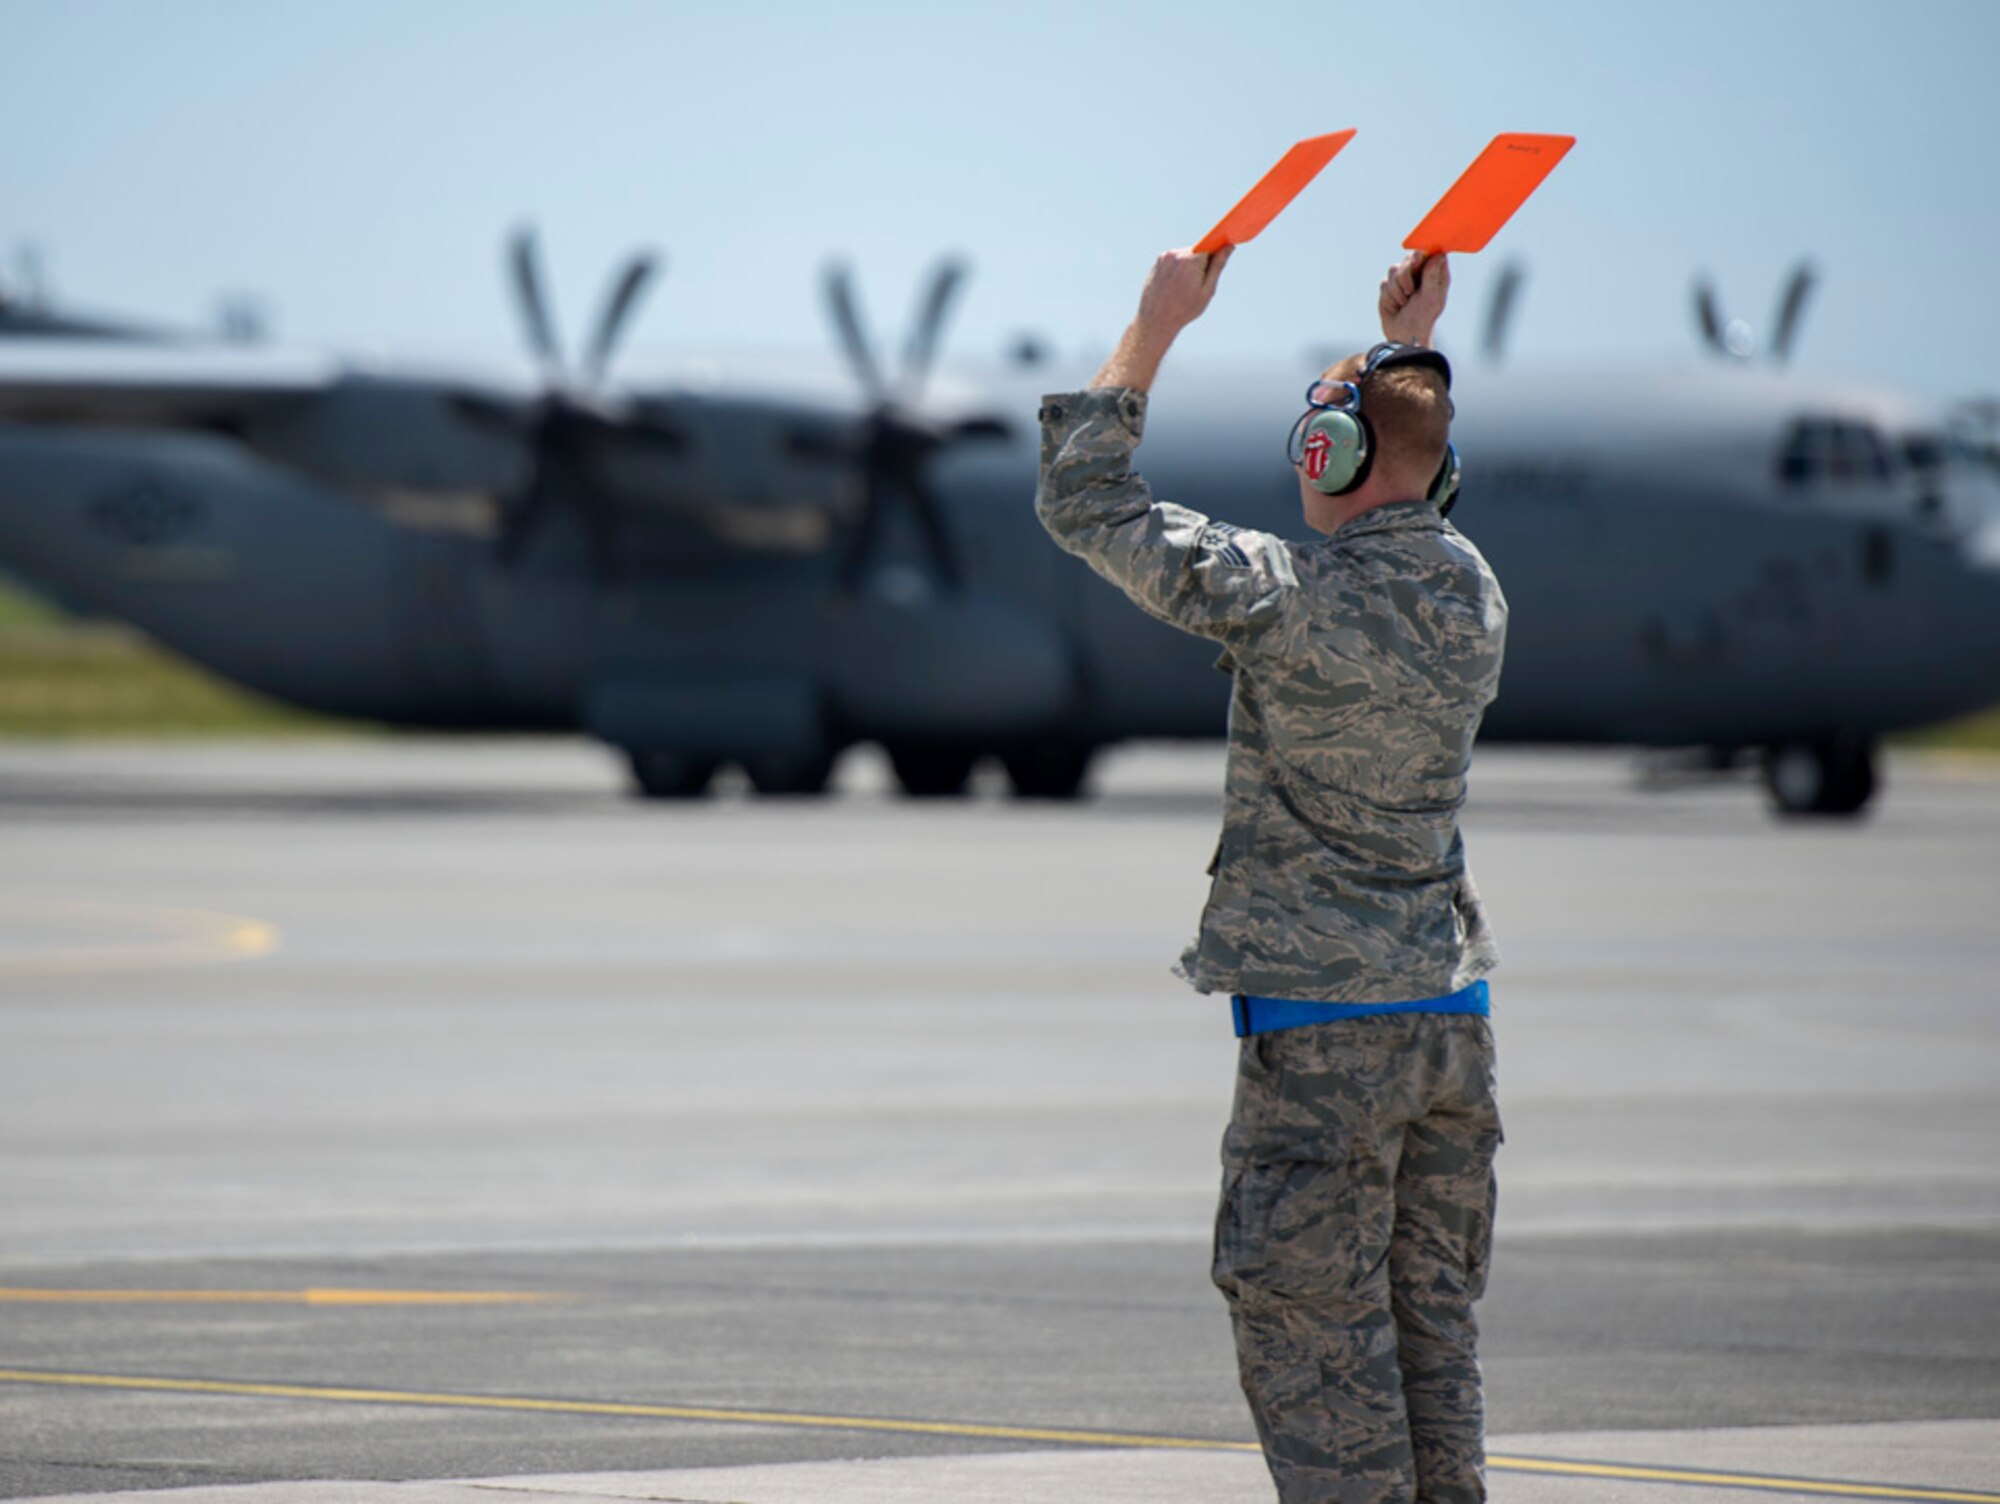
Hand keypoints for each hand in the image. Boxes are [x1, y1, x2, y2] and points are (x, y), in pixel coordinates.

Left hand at [1091, 246, 1230, 392]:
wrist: (1155, 320)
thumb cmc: (1184, 309)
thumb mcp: (1206, 290)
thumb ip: (1218, 266)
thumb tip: (1228, 247)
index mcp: (1191, 260)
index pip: (1211, 244)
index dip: (1217, 251)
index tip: (1223, 253)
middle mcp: (1177, 254)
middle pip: (1198, 251)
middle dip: (1202, 263)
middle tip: (1199, 284)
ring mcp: (1165, 257)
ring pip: (1186, 256)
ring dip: (1189, 266)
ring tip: (1184, 287)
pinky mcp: (1158, 261)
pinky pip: (1175, 260)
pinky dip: (1179, 269)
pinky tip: (1175, 285)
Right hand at [1379, 250, 1448, 346]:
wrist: (1404, 335)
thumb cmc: (1423, 318)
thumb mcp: (1431, 298)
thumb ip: (1433, 276)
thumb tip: (1439, 255)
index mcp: (1434, 273)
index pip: (1428, 252)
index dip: (1421, 254)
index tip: (1416, 262)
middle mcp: (1419, 273)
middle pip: (1407, 259)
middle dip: (1405, 276)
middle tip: (1409, 291)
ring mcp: (1403, 279)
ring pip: (1393, 270)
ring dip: (1397, 290)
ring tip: (1404, 302)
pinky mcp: (1389, 288)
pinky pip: (1384, 283)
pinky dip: (1389, 296)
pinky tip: (1396, 306)